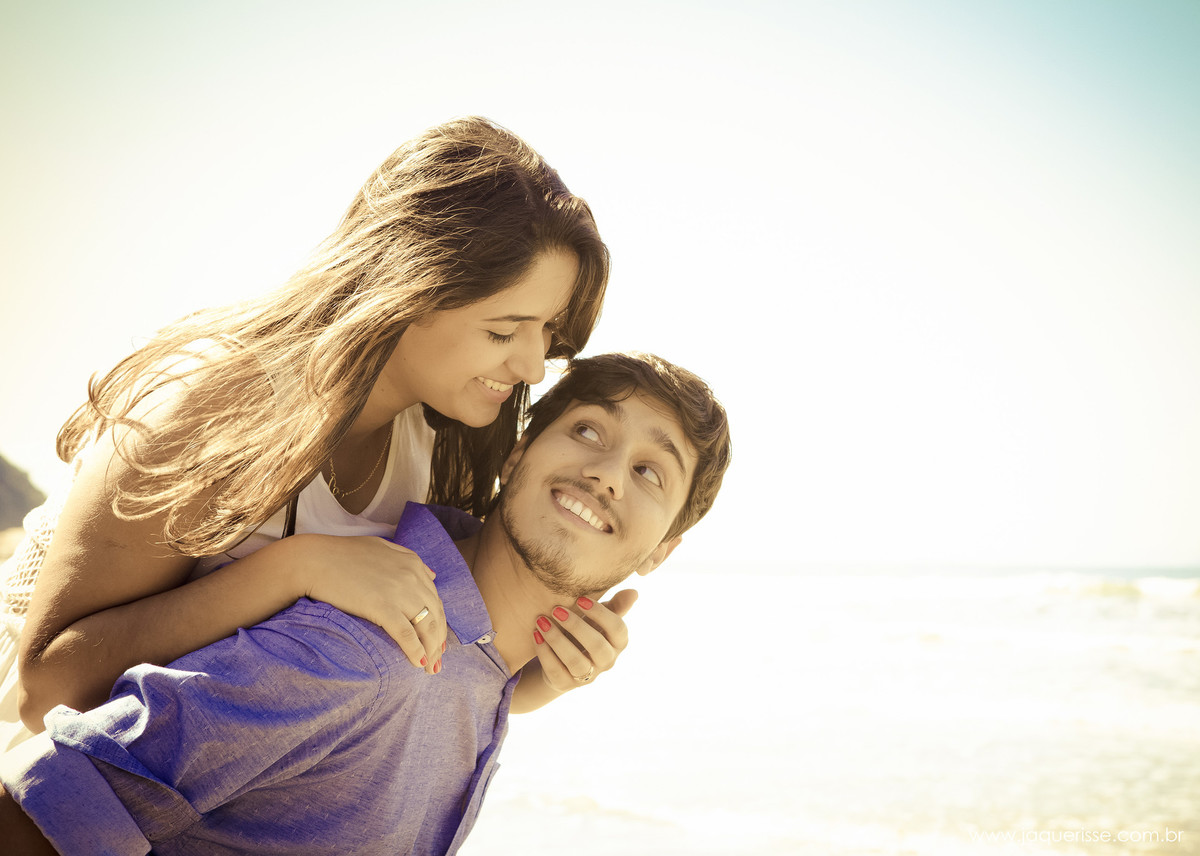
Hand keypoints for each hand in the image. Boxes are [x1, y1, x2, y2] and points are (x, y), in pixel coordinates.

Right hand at [298, 535, 446, 673]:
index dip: (439, 622)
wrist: (313, 560)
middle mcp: (412, 577)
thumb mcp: (382, 548)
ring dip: (431, 650)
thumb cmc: (342, 554)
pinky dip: (415, 650)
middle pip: (435, 615)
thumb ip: (410, 560)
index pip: (435, 599)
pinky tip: (417, 663)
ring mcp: (399, 592)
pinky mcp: (382, 607)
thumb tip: (432, 575)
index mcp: (413, 564)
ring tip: (429, 669)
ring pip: (426, 626)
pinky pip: (406, 634)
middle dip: (438, 641)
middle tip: (437, 662)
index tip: (437, 641)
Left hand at [532, 589, 637, 692]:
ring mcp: (587, 676)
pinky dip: (545, 652)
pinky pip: (556, 670)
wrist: (561, 659)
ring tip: (541, 621)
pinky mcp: (565, 683)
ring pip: (576, 662)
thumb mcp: (598, 617)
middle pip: (597, 647)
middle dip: (576, 626)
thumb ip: (615, 606)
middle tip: (556, 609)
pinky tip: (536, 635)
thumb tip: (634, 592)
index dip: (601, 614)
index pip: (618, 629)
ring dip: (557, 640)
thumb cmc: (584, 630)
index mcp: (618, 643)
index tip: (580, 599)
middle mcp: (606, 661)